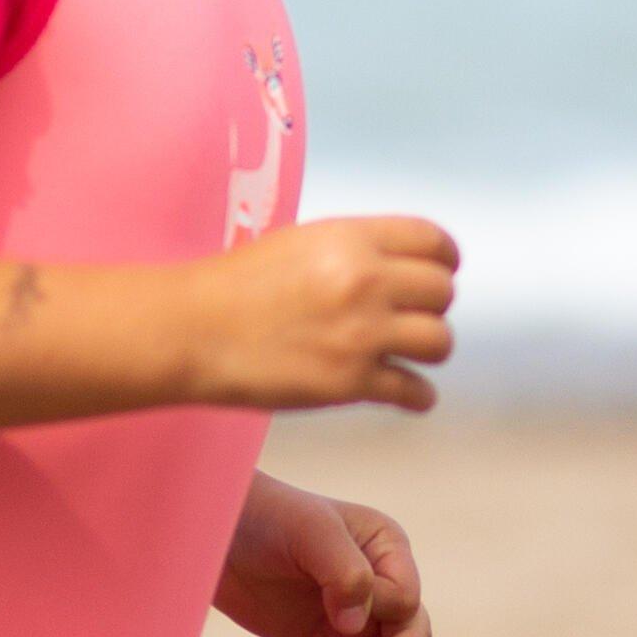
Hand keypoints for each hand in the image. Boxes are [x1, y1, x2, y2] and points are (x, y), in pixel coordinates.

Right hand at [188, 216, 458, 412]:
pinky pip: (414, 391)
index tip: (440, 272)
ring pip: (440, 341)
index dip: (444, 259)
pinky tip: (409, 394)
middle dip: (432, 306)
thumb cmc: (236, 285)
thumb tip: (398, 267)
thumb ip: (354, 250)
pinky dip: (418, 396)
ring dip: (428, 350)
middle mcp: (365, 282)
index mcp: (352, 239)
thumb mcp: (301, 243)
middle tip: (411, 318)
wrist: (192, 330)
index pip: (434, 242)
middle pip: (443, 292)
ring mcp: (361, 334)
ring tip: (410, 355)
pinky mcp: (350, 383)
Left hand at [215, 474, 432, 636]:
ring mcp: (353, 622)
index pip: (406, 598)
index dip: (382, 613)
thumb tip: (355, 626)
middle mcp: (379, 589)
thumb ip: (344, 573)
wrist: (214, 534)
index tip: (343, 614)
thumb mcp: (309, 530)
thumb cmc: (267, 517)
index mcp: (387, 551)